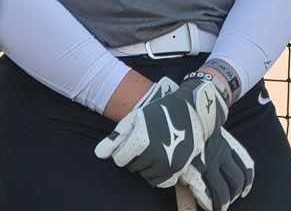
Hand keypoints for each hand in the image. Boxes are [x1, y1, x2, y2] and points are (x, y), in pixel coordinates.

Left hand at [95, 72, 229, 189]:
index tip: (133, 140)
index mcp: (141, 140)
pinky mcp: (179, 168)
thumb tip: (99, 154)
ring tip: (155, 149)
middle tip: (147, 143)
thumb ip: (116, 137)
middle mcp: (154, 154)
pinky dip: (158, 174)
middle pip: (132, 168)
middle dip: (135, 157)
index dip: (123, 150)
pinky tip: (161, 161)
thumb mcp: (135, 117)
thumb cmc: (160, 111)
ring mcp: (167, 163)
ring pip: (145, 175)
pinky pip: (160, 182)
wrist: (192, 108)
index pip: (119, 159)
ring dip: (147, 166)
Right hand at [178, 127, 254, 210]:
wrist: (174, 117)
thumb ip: (216, 141)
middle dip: (235, 193)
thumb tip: (219, 151)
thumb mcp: (209, 129)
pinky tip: (207, 207)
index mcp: (226, 143)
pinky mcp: (191, 171)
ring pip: (222, 190)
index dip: (248, 181)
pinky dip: (208, 203)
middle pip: (236, 179)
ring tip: (219, 208)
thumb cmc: (189, 124)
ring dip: (222, 203)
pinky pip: (204, 193)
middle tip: (230, 201)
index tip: (245, 190)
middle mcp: (220, 154)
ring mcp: (206, 163)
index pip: (245, 164)